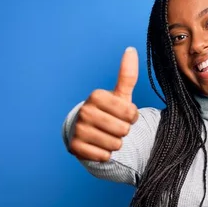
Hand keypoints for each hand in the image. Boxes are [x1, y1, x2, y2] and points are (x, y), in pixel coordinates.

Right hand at [70, 47, 139, 161]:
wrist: (89, 131)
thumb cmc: (110, 112)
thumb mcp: (120, 95)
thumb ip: (127, 74)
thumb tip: (131, 49)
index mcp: (96, 96)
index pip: (131, 113)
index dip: (132, 117)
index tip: (124, 114)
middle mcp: (84, 111)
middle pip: (123, 130)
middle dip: (124, 131)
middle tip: (114, 127)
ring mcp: (78, 129)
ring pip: (115, 145)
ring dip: (115, 143)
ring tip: (107, 136)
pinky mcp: (75, 148)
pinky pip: (104, 156)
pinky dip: (105, 154)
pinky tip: (99, 146)